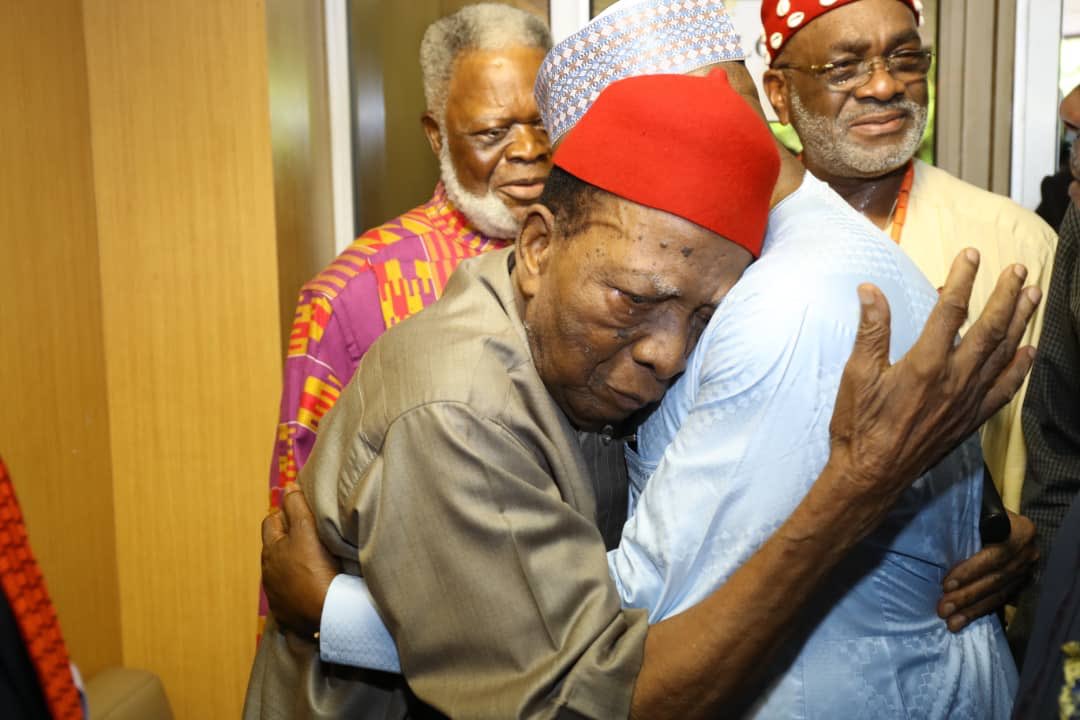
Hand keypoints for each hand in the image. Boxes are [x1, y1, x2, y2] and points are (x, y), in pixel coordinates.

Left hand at [261, 485, 339, 636]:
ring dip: (294, 564)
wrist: (326, 613)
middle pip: (275, 547)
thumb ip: (296, 506)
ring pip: (282, 571)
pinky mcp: (288, 613)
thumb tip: (288, 486)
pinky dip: (299, 588)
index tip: (304, 512)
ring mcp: (277, 595)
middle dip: (288, 539)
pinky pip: (291, 595)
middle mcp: (268, 572)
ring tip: (315, 562)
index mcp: (270, 550)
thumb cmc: (315, 568)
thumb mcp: (307, 530)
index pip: (271, 521)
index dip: (286, 513)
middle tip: (311, 535)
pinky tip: (314, 587)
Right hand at [827, 249, 1039, 537]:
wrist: (872, 475)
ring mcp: (968, 401)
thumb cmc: (859, 425)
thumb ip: (870, 331)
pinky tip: (1028, 352)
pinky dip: (1019, 368)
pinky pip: (1004, 389)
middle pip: (989, 328)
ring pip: (1003, 354)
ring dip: (1020, 322)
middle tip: (1020, 270)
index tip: (971, 256)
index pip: (950, 311)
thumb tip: (870, 291)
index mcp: (925, 364)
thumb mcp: (856, 375)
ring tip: (1033, 296)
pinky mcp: (971, 419)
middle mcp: (955, 379)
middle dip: (1006, 295)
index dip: (962, 279)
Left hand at [937, 511, 1037, 631]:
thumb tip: (938, 533)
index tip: (946, 584)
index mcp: (1021, 530)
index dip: (970, 571)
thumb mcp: (976, 510)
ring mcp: (1026, 570)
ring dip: (971, 609)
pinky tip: (962, 621)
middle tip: (943, 609)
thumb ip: (964, 522)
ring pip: (997, 593)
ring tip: (950, 622)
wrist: (998, 517)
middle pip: (995, 578)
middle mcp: (1028, 552)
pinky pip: (999, 600)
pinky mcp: (1020, 584)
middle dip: (966, 595)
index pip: (995, 555)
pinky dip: (979, 611)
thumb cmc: (979, 511)